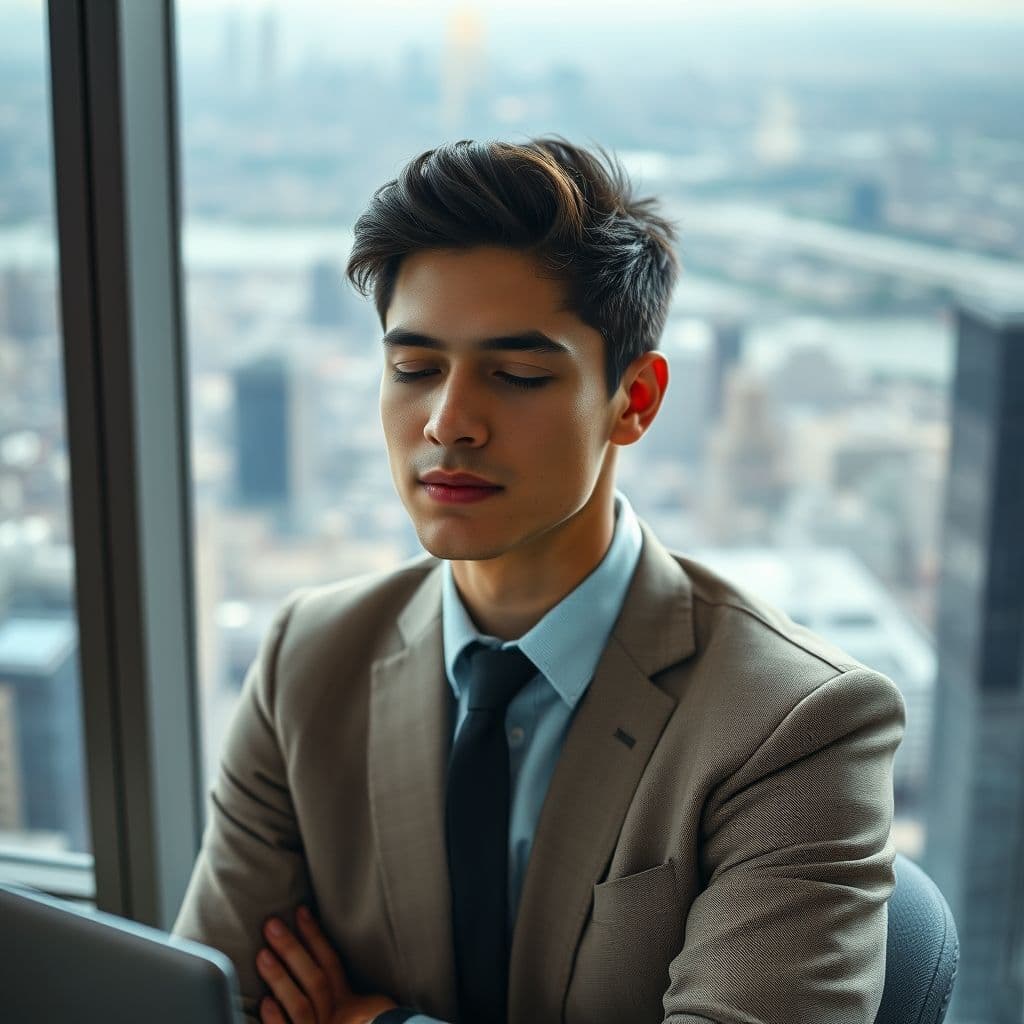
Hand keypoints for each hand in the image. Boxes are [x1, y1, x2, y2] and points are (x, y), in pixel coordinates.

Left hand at [255, 905, 399, 1023]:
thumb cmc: (370, 1023)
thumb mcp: (367, 1011)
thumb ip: (354, 998)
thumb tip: (327, 964)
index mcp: (349, 1004)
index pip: (331, 963)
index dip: (316, 937)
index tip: (299, 911)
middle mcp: (336, 1018)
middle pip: (315, 979)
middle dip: (293, 950)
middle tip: (272, 924)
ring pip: (303, 1004)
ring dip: (282, 978)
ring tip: (262, 954)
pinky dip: (279, 1022)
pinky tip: (264, 1004)